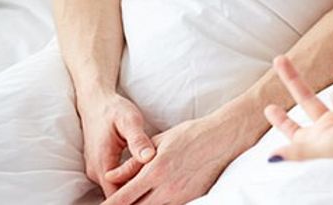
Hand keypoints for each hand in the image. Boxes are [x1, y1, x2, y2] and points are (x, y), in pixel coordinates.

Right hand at [77, 92, 155, 196]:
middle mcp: (97, 171)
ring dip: (132, 187)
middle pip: (117, 194)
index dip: (135, 197)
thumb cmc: (114, 110)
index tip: (152, 194)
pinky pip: (114, 180)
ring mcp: (97, 170)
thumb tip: (149, 157)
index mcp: (103, 163)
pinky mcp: (101, 166)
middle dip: (136, 194)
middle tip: (158, 190)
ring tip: (154, 185)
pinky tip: (145, 176)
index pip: (117, 195)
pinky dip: (128, 180)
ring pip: (115, 188)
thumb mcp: (130, 120)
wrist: (96, 102)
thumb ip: (138, 140)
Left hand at [100, 115, 233, 203]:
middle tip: (118, 202)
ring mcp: (180, 196)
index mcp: (154, 171)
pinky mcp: (191, 198)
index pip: (122, 199)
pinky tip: (155, 197)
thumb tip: (110, 176)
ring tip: (137, 198)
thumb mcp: (159, 142)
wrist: (222, 138)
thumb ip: (132, 163)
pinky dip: (159, 204)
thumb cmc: (189, 135)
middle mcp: (166, 189)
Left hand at [264, 55, 332, 167]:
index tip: (269, 107)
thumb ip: (299, 150)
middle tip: (280, 59)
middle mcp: (331, 129)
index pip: (294, 129)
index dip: (281, 120)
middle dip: (294, 80)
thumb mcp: (328, 146)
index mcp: (319, 140)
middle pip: (307, 100)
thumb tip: (270, 157)